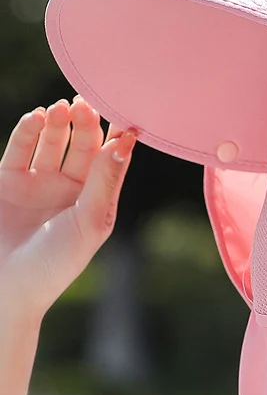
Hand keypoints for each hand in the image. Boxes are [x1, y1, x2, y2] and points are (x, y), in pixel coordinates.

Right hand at [0, 96, 136, 318]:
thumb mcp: (89, 221)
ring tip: (62, 109)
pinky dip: (28, 130)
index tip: (125, 109)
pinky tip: (37, 117)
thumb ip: (105, 180)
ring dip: (59, 123)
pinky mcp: (6, 181)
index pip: (111, 158)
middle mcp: (70, 188)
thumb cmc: (56, 263)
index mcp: (96, 199)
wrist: (4, 289)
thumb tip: (126, 141)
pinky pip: (20, 148)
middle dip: (86, 124)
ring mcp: (38, 183)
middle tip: (86, 105)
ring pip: (53, 141)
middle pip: (83, 144)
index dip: (117, 134)